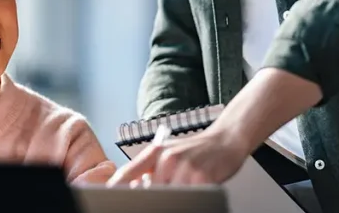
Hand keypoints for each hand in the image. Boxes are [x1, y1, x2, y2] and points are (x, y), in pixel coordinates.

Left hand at [107, 125, 252, 186]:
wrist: (226, 140)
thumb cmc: (196, 150)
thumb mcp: (169, 153)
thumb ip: (151, 169)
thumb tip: (134, 187)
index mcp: (156, 152)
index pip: (128, 172)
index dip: (117, 186)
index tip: (111, 195)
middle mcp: (168, 158)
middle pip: (149, 190)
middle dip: (153, 197)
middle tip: (165, 193)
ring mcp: (185, 168)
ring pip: (169, 195)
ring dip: (174, 196)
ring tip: (184, 187)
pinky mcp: (203, 178)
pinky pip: (189, 196)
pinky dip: (189, 197)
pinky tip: (195, 190)